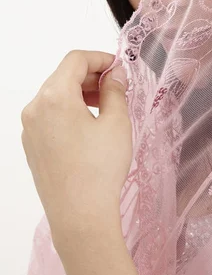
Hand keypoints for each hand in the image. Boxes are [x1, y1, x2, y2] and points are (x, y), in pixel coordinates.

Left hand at [20, 50, 131, 240]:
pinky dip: (69, 109)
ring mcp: (30, 128)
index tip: (119, 67)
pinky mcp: (32, 144)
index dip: (100, 58)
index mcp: (54, 96)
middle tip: (117, 86)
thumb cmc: (99, 170)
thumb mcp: (117, 122)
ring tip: (105, 105)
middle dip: (91, 75)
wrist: (80, 216)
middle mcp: (35, 108)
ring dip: (80, 92)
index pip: (76, 60)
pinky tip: (89, 124)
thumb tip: (115, 74)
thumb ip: (115, 90)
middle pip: (63, 75)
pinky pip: (49, 114)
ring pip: (56, 95)